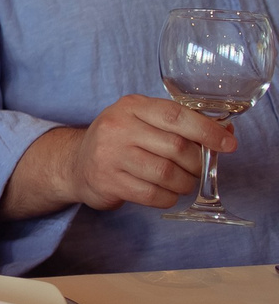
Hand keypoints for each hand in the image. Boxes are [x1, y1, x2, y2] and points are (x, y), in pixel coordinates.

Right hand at [69, 95, 235, 210]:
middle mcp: (117, 127)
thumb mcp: (143, 121)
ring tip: (182, 182)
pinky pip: (152, 195)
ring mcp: (110, 155)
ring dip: (184, 183)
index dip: (207, 131)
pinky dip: (168, 198)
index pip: (176, 115)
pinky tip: (166, 193)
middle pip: (176, 147)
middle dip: (197, 163)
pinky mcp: (108, 181)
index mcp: (131, 106)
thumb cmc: (119, 141)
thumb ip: (179, 124)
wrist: (74, 163)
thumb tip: (225, 131)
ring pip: (166, 174)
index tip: (229, 144)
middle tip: (198, 168)